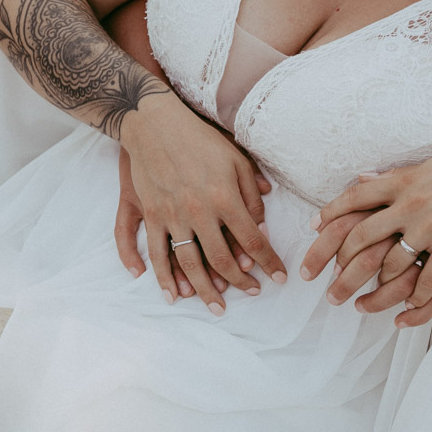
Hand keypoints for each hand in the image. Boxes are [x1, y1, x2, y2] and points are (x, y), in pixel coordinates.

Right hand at [114, 146, 272, 301]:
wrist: (155, 124)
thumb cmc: (200, 139)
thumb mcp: (236, 159)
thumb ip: (252, 192)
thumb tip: (264, 222)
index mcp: (225, 198)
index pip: (253, 241)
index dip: (269, 262)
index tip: (279, 277)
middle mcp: (200, 212)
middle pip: (223, 260)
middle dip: (240, 281)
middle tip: (253, 293)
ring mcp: (172, 216)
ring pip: (191, 265)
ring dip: (205, 290)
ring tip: (217, 306)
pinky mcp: (152, 215)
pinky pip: (157, 254)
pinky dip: (164, 278)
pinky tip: (174, 295)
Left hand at [301, 151, 431, 317]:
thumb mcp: (429, 167)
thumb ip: (394, 176)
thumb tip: (361, 177)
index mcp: (404, 181)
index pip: (355, 197)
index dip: (330, 215)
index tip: (312, 230)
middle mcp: (412, 204)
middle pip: (361, 238)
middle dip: (339, 267)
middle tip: (326, 287)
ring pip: (390, 266)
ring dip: (373, 292)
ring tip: (359, 305)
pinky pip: (425, 282)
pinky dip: (412, 300)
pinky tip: (403, 309)